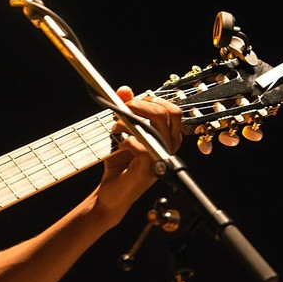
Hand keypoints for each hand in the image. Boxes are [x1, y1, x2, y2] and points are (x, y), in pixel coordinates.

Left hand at [94, 85, 182, 226]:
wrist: (111, 192)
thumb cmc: (120, 162)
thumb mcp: (121, 131)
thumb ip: (125, 110)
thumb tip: (124, 89)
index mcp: (168, 137)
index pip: (171, 110)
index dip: (151, 100)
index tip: (131, 101)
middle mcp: (169, 147)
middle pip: (166, 113)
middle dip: (140, 105)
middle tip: (121, 109)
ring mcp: (161, 159)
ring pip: (155, 127)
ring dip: (130, 121)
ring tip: (116, 127)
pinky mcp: (148, 170)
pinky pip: (141, 146)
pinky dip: (126, 141)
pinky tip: (119, 144)